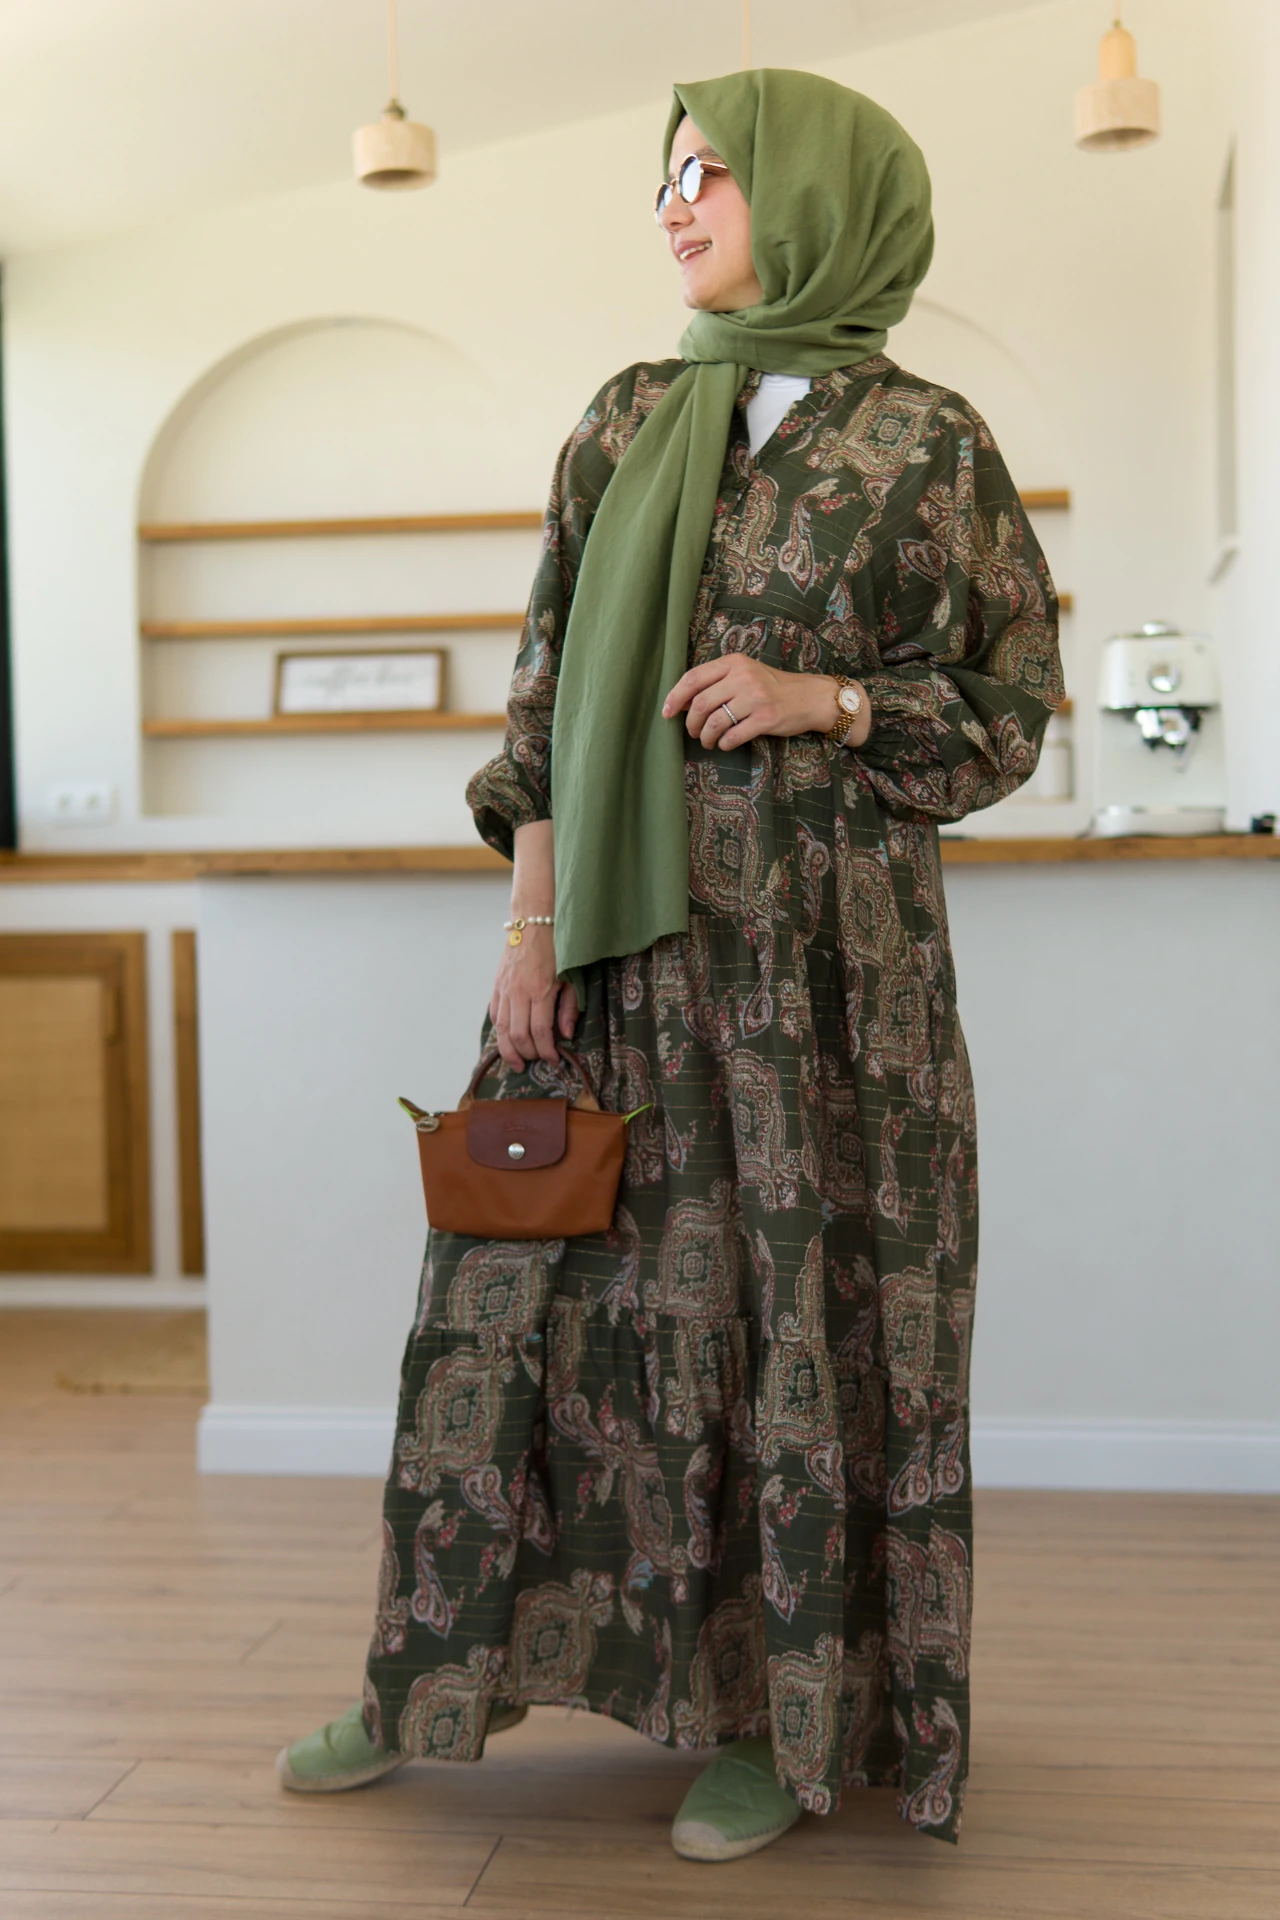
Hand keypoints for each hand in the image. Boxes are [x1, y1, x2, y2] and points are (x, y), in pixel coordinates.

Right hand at [489, 924, 578, 1070]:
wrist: (532, 924)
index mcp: (540, 991)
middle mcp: (519, 993)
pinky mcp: (497, 987)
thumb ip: (569, 1007)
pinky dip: (500, 1032)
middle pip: (518, 1035)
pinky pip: (495, 1016)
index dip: (546, 1050)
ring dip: (509, 1050)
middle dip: (528, 1054)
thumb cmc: (556, 950)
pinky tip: (508, 1040)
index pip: (539, 1031)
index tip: (554, 1059)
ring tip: (517, 1062)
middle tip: (537, 1060)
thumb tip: (565, 1035)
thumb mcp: (571, 978)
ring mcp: (505, 990)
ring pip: (501, 1030)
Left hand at [662, 658, 870, 749]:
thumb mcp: (745, 673)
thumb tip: (683, 701)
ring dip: (705, 736)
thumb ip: (718, 681)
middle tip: (692, 732)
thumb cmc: (772, 686)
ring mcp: (755, 697)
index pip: (693, 678)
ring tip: (707, 741)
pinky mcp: (766, 718)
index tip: (667, 712)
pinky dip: (724, 744)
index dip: (675, 697)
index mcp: (733, 662)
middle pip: (701, 703)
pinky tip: (725, 744)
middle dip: (690, 722)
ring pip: (715, 721)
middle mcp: (743, 677)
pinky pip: (733, 736)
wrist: (810, 696)